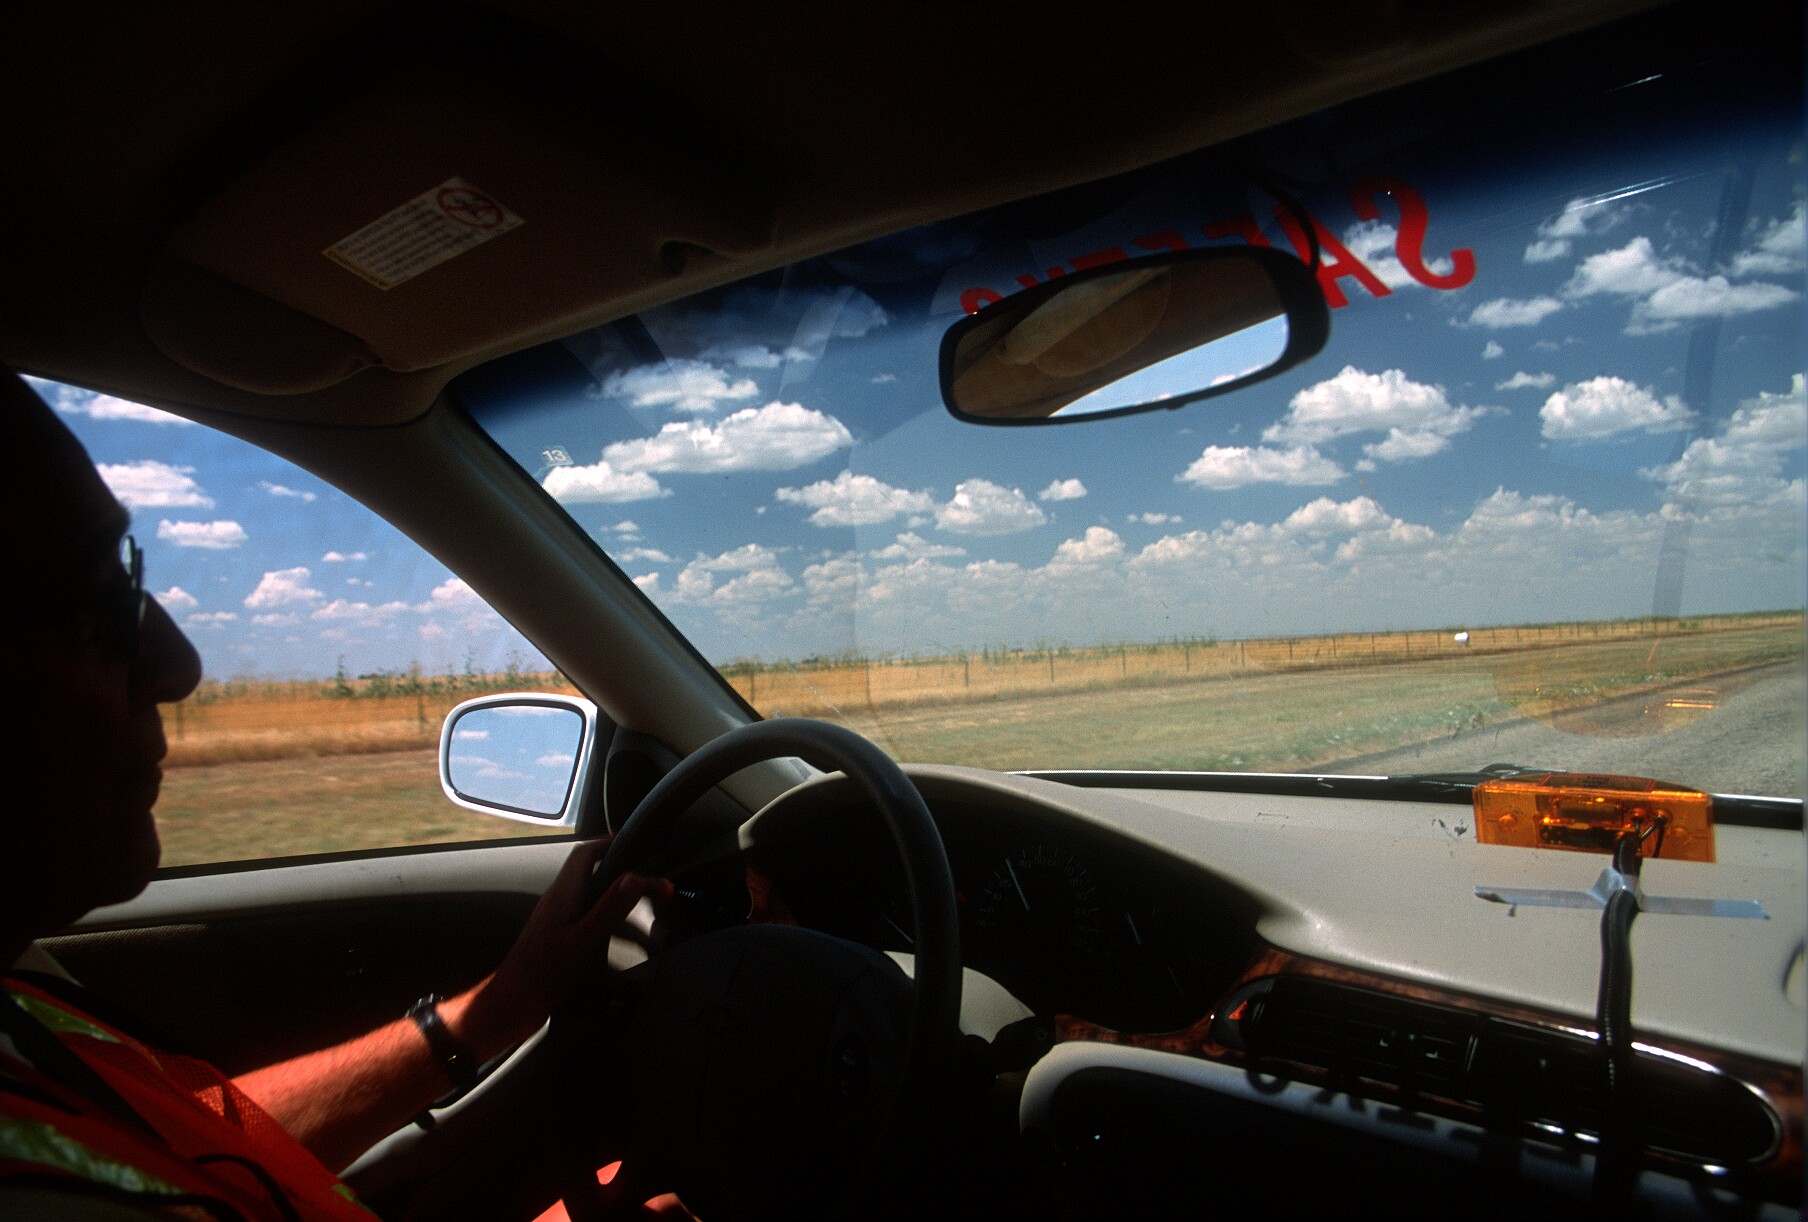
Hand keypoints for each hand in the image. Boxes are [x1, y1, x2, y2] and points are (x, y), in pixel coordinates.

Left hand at [447, 838, 671, 1056]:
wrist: (510, 1007)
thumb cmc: (540, 975)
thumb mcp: (582, 940)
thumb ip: (609, 908)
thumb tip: (634, 877)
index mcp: (563, 895)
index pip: (585, 855)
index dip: (608, 843)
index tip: (633, 842)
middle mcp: (559, 905)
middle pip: (594, 878)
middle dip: (625, 879)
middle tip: (653, 886)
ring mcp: (557, 925)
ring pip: (594, 905)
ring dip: (621, 909)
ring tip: (648, 924)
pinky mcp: (558, 945)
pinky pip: (589, 928)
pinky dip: (610, 931)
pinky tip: (622, 949)